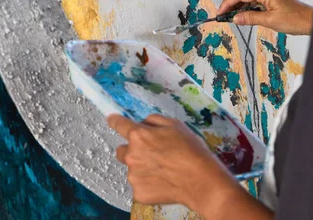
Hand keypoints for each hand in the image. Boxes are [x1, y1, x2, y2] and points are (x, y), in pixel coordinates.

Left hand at [108, 114, 241, 213]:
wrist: (201, 180)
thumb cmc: (191, 151)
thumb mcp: (175, 125)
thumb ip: (154, 120)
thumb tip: (143, 123)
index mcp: (139, 136)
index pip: (119, 125)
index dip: (115, 121)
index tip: (111, 119)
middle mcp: (131, 155)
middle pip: (122, 150)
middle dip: (133, 150)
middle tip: (152, 153)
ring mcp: (133, 176)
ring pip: (132, 169)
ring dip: (142, 167)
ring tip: (164, 169)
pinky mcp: (138, 193)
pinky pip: (139, 185)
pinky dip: (148, 183)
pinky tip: (164, 181)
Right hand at [217, 0, 312, 34]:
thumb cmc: (295, 19)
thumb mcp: (270, 21)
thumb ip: (251, 18)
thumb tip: (235, 18)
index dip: (227, 3)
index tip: (219, 13)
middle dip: (231, 3)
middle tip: (223, 15)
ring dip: (239, 6)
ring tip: (232, 18)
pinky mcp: (273, 1)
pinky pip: (256, 2)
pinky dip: (248, 8)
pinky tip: (244, 16)